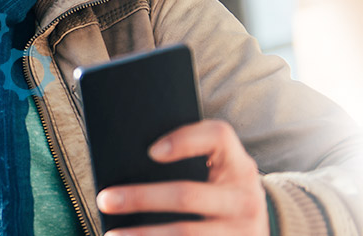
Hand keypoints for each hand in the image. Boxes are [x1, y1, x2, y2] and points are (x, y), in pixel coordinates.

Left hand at [97, 120, 267, 235]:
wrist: (257, 228)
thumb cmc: (221, 189)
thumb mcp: (217, 169)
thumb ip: (188, 158)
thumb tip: (128, 164)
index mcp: (237, 164)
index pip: (217, 137)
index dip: (184, 140)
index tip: (150, 151)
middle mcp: (243, 197)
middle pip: (187, 194)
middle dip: (142, 197)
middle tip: (105, 199)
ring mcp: (239, 230)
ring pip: (185, 232)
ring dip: (145, 234)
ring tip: (113, 234)